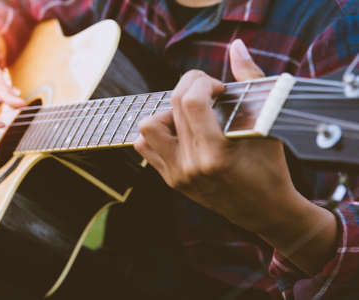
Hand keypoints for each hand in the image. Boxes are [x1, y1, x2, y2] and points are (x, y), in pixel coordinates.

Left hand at [134, 39, 337, 274]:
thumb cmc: (271, 168)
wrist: (264, 211)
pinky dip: (157, 133)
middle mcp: (191, 166)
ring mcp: (177, 175)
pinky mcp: (170, 180)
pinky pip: (144, 147)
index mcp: (216, 153)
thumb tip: (236, 46)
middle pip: (172, 107)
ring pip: (147, 127)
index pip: (191, 101)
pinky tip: (180, 132)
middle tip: (207, 93)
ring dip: (166, 113)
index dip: (202, 82)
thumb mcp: (266, 124)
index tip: (218, 87)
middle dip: (189, 87)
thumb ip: (251, 80)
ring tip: (188, 116)